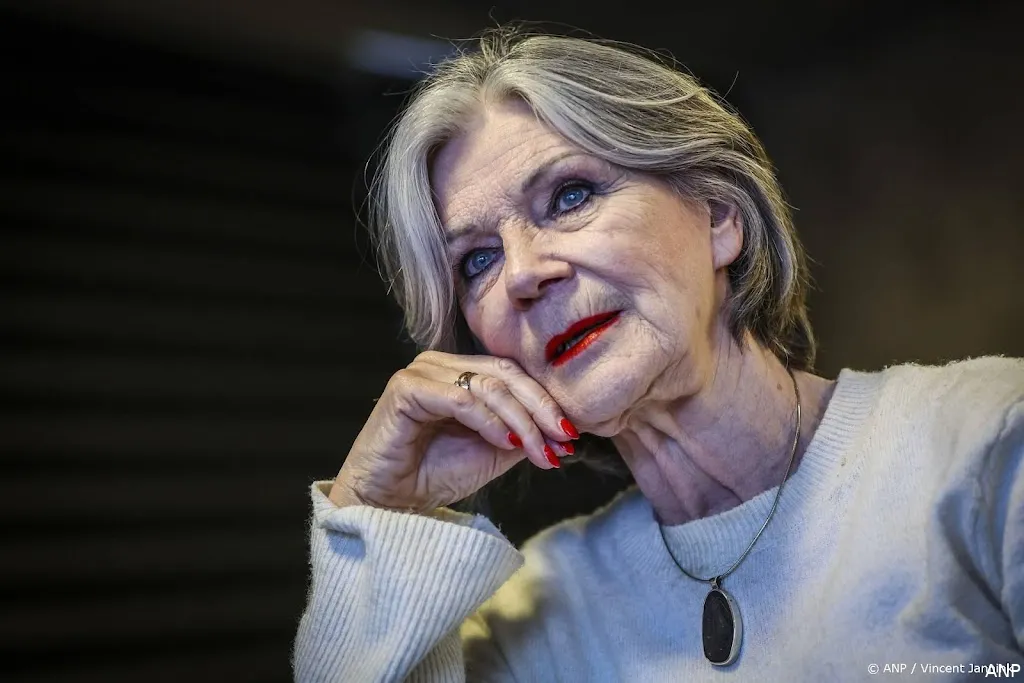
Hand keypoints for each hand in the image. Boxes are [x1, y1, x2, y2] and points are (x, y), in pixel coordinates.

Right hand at [329, 351, 578, 513]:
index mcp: (461, 372)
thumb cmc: (435, 475)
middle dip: (540, 409)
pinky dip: (489, 421)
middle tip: (564, 438)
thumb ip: (522, 432)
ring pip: (488, 386)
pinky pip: (459, 398)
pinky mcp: (405, 388)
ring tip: (538, 450)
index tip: (571, 435)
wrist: (390, 504)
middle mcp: (441, 365)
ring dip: (521, 421)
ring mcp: (422, 372)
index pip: (513, 374)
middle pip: (505, 374)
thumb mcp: (493, 452)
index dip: (546, 401)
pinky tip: (506, 442)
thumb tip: (562, 429)